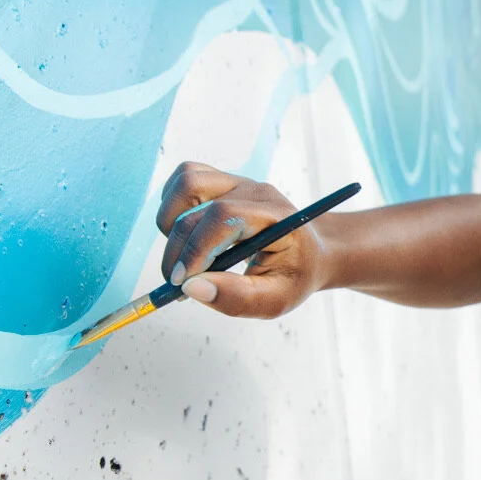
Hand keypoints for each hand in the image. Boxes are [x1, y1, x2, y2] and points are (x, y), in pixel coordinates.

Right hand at [153, 162, 328, 317]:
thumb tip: (191, 288)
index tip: (181, 283)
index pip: (224, 216)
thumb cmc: (294, 274)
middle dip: (179, 250)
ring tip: (185, 255)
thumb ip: (237, 297)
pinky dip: (173, 208)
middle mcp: (253, 191)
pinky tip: (186, 238)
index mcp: (275, 215)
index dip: (196, 249)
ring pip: (186, 182)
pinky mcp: (221, 182)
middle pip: (198, 204)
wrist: (309, 252)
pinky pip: (183, 180)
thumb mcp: (276, 299)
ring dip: (171, 221)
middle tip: (179, 285)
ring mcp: (236, 182)